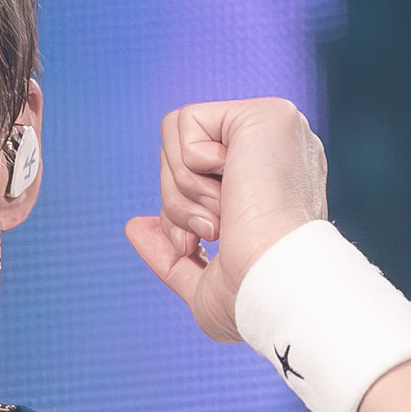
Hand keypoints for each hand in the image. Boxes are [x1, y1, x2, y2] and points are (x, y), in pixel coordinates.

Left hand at [123, 97, 329, 343]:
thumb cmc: (253, 297)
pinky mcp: (265, 114)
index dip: (183, 213)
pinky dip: (192, 165)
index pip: (196, 180)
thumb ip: (171, 254)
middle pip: (179, 158)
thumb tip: (134, 226)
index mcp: (269, 186)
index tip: (209, 241)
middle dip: (178, 204)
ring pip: (176, 139)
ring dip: (185, 190)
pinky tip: (232, 187)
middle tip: (213, 231)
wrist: (275, 284)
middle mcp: (276, 152)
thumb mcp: (203, 284)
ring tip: (225, 214)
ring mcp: (274, 130)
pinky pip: (184, 121)